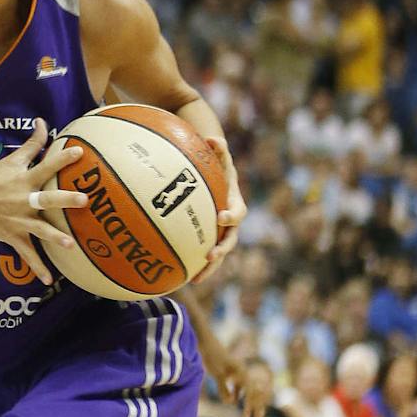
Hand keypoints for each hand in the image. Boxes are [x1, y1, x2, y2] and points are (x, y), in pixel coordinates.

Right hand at [0, 120, 87, 284]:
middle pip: (46, 199)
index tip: (79, 152)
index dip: (61, 158)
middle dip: (65, 199)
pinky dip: (37, 268)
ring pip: (39, 229)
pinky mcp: (12, 236)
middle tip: (84, 200)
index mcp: (23, 180)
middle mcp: (22, 199)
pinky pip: (26, 254)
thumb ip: (31, 143)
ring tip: (71, 244)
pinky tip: (49, 280)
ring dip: (54, 237)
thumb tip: (43, 121)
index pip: (45, 165)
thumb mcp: (9, 160)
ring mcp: (17, 220)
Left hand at [191, 136, 244, 283]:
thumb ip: (218, 148)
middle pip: (230, 239)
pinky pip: (202, 251)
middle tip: (210, 256)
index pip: (237, 212)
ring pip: (218, 251)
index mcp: (234, 202)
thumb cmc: (215, 162)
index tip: (221, 218)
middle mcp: (230, 220)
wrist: (216, 173)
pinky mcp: (209, 237)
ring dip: (210, 266)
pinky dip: (194, 263)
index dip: (231, 216)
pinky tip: (179, 275)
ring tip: (196, 278)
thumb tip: (212, 138)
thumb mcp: (218, 154)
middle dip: (222, 250)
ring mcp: (220, 231)